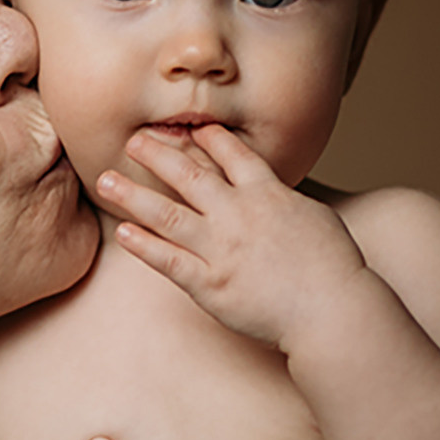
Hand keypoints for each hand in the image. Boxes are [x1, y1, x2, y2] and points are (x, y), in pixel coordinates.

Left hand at [98, 124, 367, 349]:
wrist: (333, 310)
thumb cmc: (334, 267)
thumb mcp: (314, 218)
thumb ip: (283, 202)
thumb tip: (269, 190)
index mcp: (269, 194)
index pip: (232, 155)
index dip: (209, 139)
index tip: (190, 128)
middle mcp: (238, 214)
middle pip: (189, 174)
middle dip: (157, 154)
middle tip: (132, 140)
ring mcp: (220, 248)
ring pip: (167, 213)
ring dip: (133, 194)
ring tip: (105, 181)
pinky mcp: (209, 283)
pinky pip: (167, 260)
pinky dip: (143, 245)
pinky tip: (122, 232)